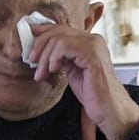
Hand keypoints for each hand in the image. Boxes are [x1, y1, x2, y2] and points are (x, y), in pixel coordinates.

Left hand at [29, 24, 138, 139]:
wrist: (109, 110)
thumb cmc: (93, 95)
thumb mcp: (72, 71)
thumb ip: (61, 58)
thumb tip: (42, 49)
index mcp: (89, 42)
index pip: (62, 29)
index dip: (43, 32)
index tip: (29, 40)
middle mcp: (93, 40)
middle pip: (58, 31)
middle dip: (40, 46)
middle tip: (33, 63)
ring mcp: (94, 45)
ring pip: (59, 38)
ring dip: (45, 57)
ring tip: (42, 74)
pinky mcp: (92, 55)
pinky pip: (64, 46)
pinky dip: (54, 58)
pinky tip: (54, 70)